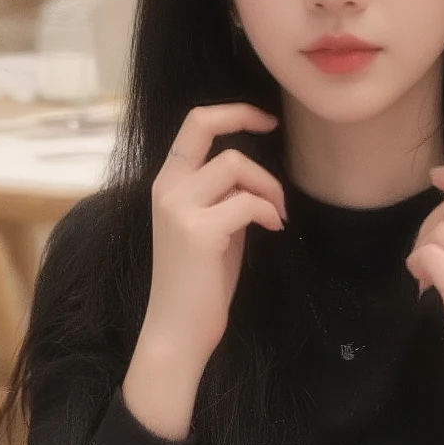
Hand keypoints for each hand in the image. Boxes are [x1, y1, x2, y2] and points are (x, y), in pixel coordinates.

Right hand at [122, 104, 284, 439]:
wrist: (177, 333)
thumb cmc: (198, 284)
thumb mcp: (208, 228)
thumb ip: (222, 196)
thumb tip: (255, 175)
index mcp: (166, 184)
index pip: (193, 123)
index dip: (232, 111)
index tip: (266, 119)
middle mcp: (166, 188)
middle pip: (208, 127)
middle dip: (248, 126)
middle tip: (275, 137)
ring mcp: (179, 208)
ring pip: (235, 164)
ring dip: (267, 185)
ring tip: (277, 213)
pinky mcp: (199, 232)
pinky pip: (248, 202)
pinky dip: (269, 210)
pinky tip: (274, 229)